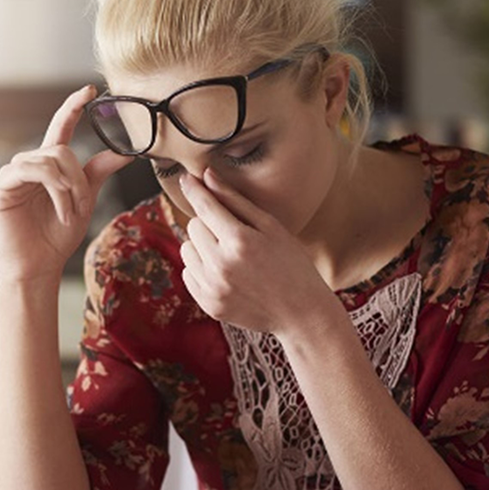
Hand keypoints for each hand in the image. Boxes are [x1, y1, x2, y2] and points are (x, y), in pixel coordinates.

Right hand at [0, 85, 131, 283]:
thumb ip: (98, 173)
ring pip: (49, 160)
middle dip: (79, 179)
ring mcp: (12, 173)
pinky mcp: (0, 185)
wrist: (39, 265)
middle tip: (82, 205)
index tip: (90, 90)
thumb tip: (124, 152)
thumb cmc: (57, 236)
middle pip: (62, 150)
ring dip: (68, 188)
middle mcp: (30, 164)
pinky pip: (31, 172)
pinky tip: (59, 212)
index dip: (73, 107)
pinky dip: (54, 191)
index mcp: (49, 166)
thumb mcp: (85, 200)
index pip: (62, 128)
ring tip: (70, 213)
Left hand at [178, 169, 338, 334]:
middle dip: (209, 223)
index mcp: (240, 241)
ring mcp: (213, 287)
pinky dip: (201, 268)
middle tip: (233, 233)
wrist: (301, 313)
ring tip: (229, 254)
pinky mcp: (209, 304)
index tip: (187, 178)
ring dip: (202, 246)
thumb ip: (236, 201)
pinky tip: (225, 272)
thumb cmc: (292, 264)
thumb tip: (207, 176)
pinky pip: (188, 273)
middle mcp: (221, 265)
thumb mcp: (271, 227)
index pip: (205, 206)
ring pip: (187, 249)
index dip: (194, 189)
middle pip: (193, 226)